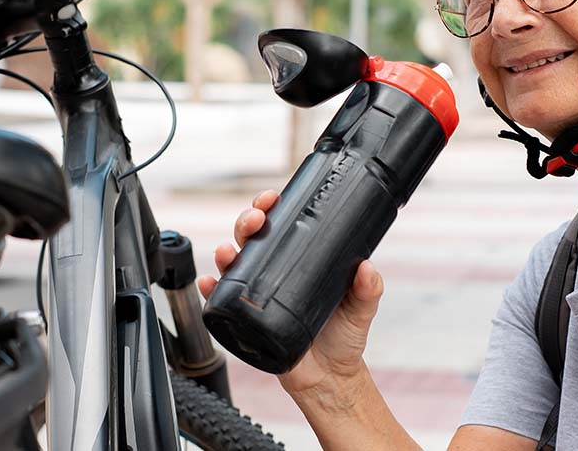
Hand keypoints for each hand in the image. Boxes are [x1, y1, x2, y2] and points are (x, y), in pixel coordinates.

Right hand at [197, 190, 384, 398]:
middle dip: (247, 222)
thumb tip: (368, 268)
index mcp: (298, 263)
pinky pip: (222, 302)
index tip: (272, 199)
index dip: (271, 209)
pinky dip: (211, 291)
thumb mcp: (360, 309)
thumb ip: (369, 289)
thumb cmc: (343, 338)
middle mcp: (273, 274)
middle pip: (252, 239)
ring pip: (233, 264)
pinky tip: (208, 283)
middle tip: (255, 220)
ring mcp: (256, 296)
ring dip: (226, 251)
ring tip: (229, 250)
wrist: (330, 378)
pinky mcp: (245, 321)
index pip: (280, 227)